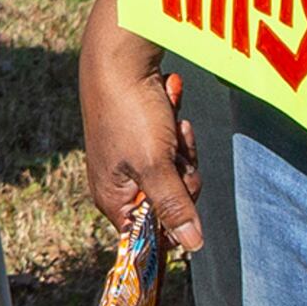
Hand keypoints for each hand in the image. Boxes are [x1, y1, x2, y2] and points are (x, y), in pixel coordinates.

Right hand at [77, 0, 200, 248]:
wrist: (120, 58)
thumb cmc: (129, 113)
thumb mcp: (156, 165)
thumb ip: (175, 208)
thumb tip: (193, 247)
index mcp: (112, 197)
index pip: (150, 234)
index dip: (174, 219)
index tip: (182, 192)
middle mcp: (120, 182)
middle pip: (171, 202)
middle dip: (182, 174)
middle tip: (176, 150)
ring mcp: (131, 159)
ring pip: (176, 172)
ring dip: (182, 148)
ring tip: (172, 123)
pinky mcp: (142, 137)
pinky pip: (172, 147)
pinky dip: (176, 130)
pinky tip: (171, 110)